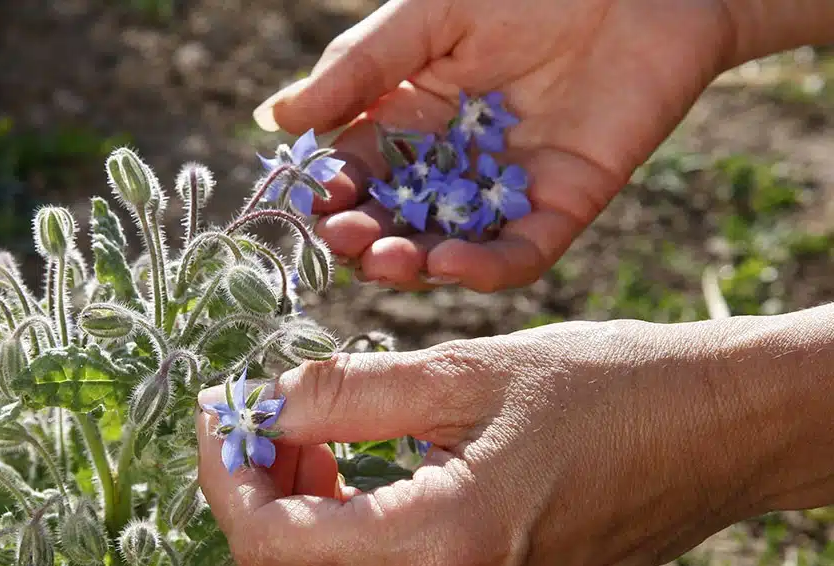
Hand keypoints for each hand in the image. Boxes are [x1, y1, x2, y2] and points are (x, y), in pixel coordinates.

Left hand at [194, 314, 833, 565]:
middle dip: (247, 507)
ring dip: (288, 535)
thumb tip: (258, 404)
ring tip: (311, 450)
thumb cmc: (606, 387)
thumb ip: (345, 391)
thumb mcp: (465, 369)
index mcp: (442, 545)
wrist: (711, 434)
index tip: (223, 412)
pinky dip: (337, 558)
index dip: (224, 475)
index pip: (271, 543)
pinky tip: (355, 488)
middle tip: (266, 428)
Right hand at [253, 0, 733, 291]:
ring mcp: (506, 190)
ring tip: (388, 261)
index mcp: (411, 118)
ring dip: (415, 264)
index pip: (357, 169)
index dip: (332, 191)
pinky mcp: (563, 205)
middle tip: (346, 243)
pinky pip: (521, 252)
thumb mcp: (428, 14)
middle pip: (397, 220)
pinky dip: (487, 267)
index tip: (316, 201)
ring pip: (451, 248)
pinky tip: (452, 264)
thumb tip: (275, 117)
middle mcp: (452, 164)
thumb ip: (358, 67)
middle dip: (366, 238)